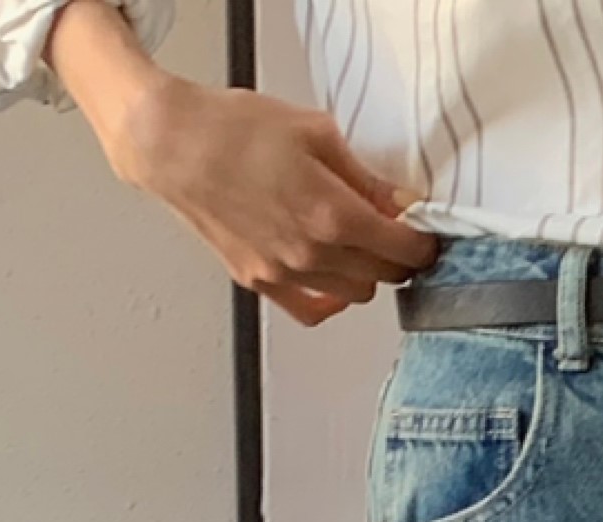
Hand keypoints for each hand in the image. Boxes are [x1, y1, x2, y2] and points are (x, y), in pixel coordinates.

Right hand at [103, 76, 440, 325]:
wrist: (175, 145)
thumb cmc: (236, 130)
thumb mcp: (316, 134)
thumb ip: (365, 177)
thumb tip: (402, 202)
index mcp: (334, 214)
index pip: (405, 250)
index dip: (424, 243)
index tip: (426, 234)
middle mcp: (314, 253)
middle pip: (385, 276)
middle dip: (396, 256)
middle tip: (392, 233)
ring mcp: (286, 273)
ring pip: (356, 294)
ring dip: (365, 273)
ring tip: (356, 243)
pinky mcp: (261, 282)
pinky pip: (313, 311)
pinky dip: (331, 299)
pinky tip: (333, 277)